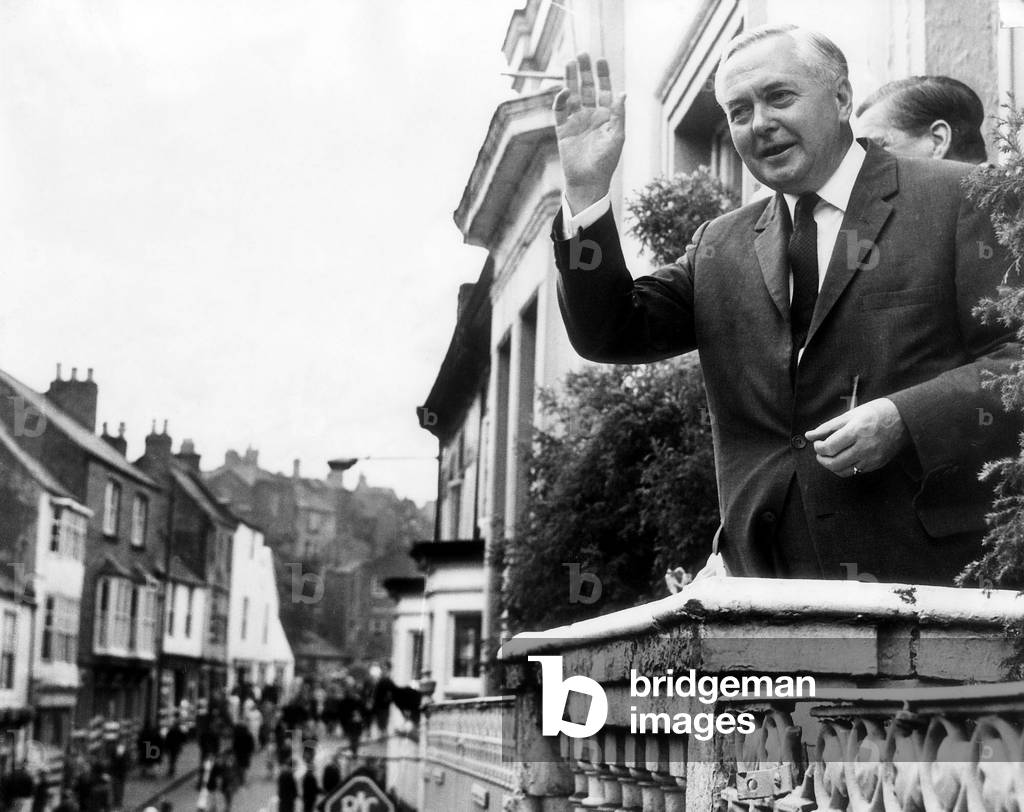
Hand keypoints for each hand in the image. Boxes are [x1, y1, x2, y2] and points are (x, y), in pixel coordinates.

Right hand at [553, 53, 625, 212]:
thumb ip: (618, 115)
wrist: (588, 182)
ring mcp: (576, 122)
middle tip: (582, 54)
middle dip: (585, 72)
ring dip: (570, 80)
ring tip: (569, 62)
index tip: (600, 60)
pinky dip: (560, 100)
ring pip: (572, 95)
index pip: (604, 90)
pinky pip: (560, 111)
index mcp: (606, 117)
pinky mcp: (563, 130)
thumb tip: (622, 93)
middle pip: (586, 88)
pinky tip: (563, 91)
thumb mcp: (616, 137)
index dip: (603, 75)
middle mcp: (590, 116)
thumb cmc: (606, 162)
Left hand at [805, 398, 908, 476]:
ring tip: (830, 456)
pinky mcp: (877, 464)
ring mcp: (872, 458)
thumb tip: (810, 435)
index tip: (817, 443)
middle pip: (834, 463)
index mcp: (857, 431)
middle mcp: (865, 447)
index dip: (818, 447)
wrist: (904, 419)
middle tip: (820, 451)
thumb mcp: (851, 414)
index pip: (829, 447)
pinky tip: (844, 458)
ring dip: (831, 466)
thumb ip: (828, 426)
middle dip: (822, 459)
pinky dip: (844, 467)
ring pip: (843, 471)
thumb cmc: (876, 413)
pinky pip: (855, 472)